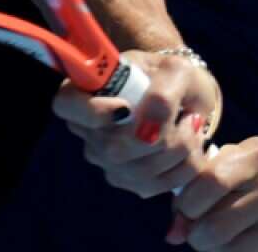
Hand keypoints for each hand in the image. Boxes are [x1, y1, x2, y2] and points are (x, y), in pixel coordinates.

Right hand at [51, 48, 219, 198]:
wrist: (186, 96)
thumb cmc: (173, 78)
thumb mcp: (175, 71)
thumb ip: (162, 94)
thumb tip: (149, 130)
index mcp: (87, 89)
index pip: (66, 103)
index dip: (92, 111)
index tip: (126, 107)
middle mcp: (87, 128)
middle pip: (114, 149)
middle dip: (162, 136)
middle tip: (186, 115)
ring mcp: (103, 158)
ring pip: (138, 171)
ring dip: (180, 151)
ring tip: (192, 126)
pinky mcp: (124, 180)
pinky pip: (153, 186)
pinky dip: (182, 168)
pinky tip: (191, 147)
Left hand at [168, 137, 257, 250]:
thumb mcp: (252, 162)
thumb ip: (209, 181)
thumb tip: (174, 231)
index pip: (206, 183)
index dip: (186, 206)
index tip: (188, 214)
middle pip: (214, 227)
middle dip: (200, 239)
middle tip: (205, 237)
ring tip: (230, 243)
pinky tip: (256, 248)